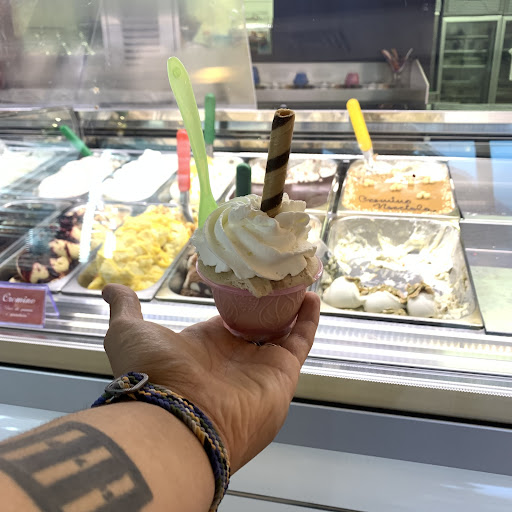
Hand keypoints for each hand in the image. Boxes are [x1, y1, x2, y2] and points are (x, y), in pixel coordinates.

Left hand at [102, 284, 319, 472]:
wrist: (180, 417)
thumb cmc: (154, 372)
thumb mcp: (129, 332)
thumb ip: (125, 308)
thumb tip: (111, 288)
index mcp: (204, 346)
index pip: (226, 319)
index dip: (237, 300)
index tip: (247, 278)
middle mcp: (234, 358)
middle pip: (258, 324)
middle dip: (269, 303)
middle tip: (279, 274)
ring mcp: (260, 366)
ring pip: (283, 330)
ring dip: (292, 307)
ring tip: (298, 279)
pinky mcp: (283, 373)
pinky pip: (300, 341)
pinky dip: (309, 319)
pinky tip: (310, 295)